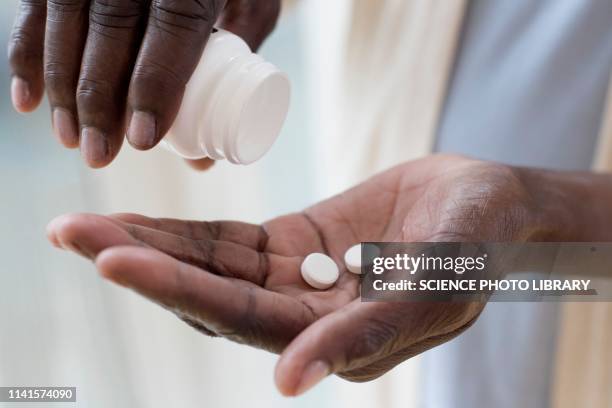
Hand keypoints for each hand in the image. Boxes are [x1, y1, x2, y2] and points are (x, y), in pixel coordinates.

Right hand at [8, 0, 279, 167]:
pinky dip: (26, 53)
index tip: (142, 140)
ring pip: (68, 16)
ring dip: (61, 85)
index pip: (175, 25)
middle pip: (113, 26)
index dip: (154, 85)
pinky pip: (37, 6)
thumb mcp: (252, 12)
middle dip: (99, 98)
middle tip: (98, 154)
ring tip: (69, 138)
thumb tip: (201, 162)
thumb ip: (234, 77)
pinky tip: (27, 100)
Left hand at [46, 154, 551, 394]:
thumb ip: (368, 330)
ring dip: (150, 245)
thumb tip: (292, 381)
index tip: (113, 259)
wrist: (488, 205)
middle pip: (207, 293)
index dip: (177, 288)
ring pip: (208, 266)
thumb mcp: (436, 284)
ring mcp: (294, 278)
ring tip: (85, 225)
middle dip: (140, 264)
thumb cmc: (478, 244)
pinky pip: (229, 241)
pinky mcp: (294, 242)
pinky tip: (141, 221)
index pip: (239, 318)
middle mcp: (303, 316)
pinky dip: (184, 231)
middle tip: (70, 235)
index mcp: (334, 338)